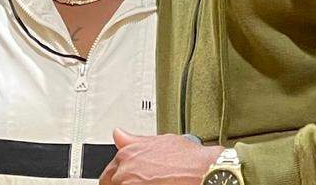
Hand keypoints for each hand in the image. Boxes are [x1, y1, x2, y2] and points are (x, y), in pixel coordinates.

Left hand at [99, 130, 221, 184]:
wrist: (205, 172)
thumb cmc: (188, 159)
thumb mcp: (159, 140)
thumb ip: (134, 141)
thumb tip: (119, 135)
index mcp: (126, 155)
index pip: (110, 171)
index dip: (119, 175)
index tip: (127, 178)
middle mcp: (125, 172)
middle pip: (113, 182)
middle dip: (124, 182)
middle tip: (145, 181)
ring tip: (156, 183)